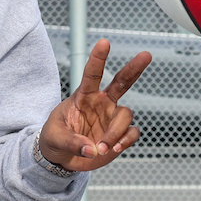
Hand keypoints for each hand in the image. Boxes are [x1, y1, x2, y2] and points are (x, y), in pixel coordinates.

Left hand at [39, 39, 150, 172]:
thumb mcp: (54, 138)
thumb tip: (91, 149)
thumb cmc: (55, 140)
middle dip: (134, 68)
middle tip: (146, 55)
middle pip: (122, 81)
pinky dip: (125, 141)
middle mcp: (102, 103)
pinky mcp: (120, 135)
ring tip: (102, 147)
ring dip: (116, 132)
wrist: (62, 159)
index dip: (98, 58)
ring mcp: (112, 118)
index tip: (104, 42)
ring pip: (126, 115)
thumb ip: (71, 142)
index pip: (92, 74)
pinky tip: (113, 149)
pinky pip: (132, 133)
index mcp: (84, 96)